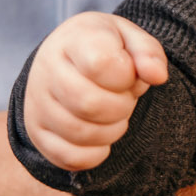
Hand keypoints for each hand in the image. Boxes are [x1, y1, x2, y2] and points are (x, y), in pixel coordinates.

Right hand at [22, 12, 167, 169]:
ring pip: (80, 133)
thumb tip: (157, 76)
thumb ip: (148, 53)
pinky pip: (70, 158)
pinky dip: (96, 153)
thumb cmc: (106, 48)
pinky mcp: (37, 133)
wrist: (67, 58)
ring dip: (112, 130)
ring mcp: (37, 103)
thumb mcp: (130, 38)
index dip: (127, 76)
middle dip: (122, 106)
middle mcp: (46, 69)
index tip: (129, 73)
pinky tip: (102, 135)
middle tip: (125, 97)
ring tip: (115, 114)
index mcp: (73, 39)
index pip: (100, 64)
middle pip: (89, 104)